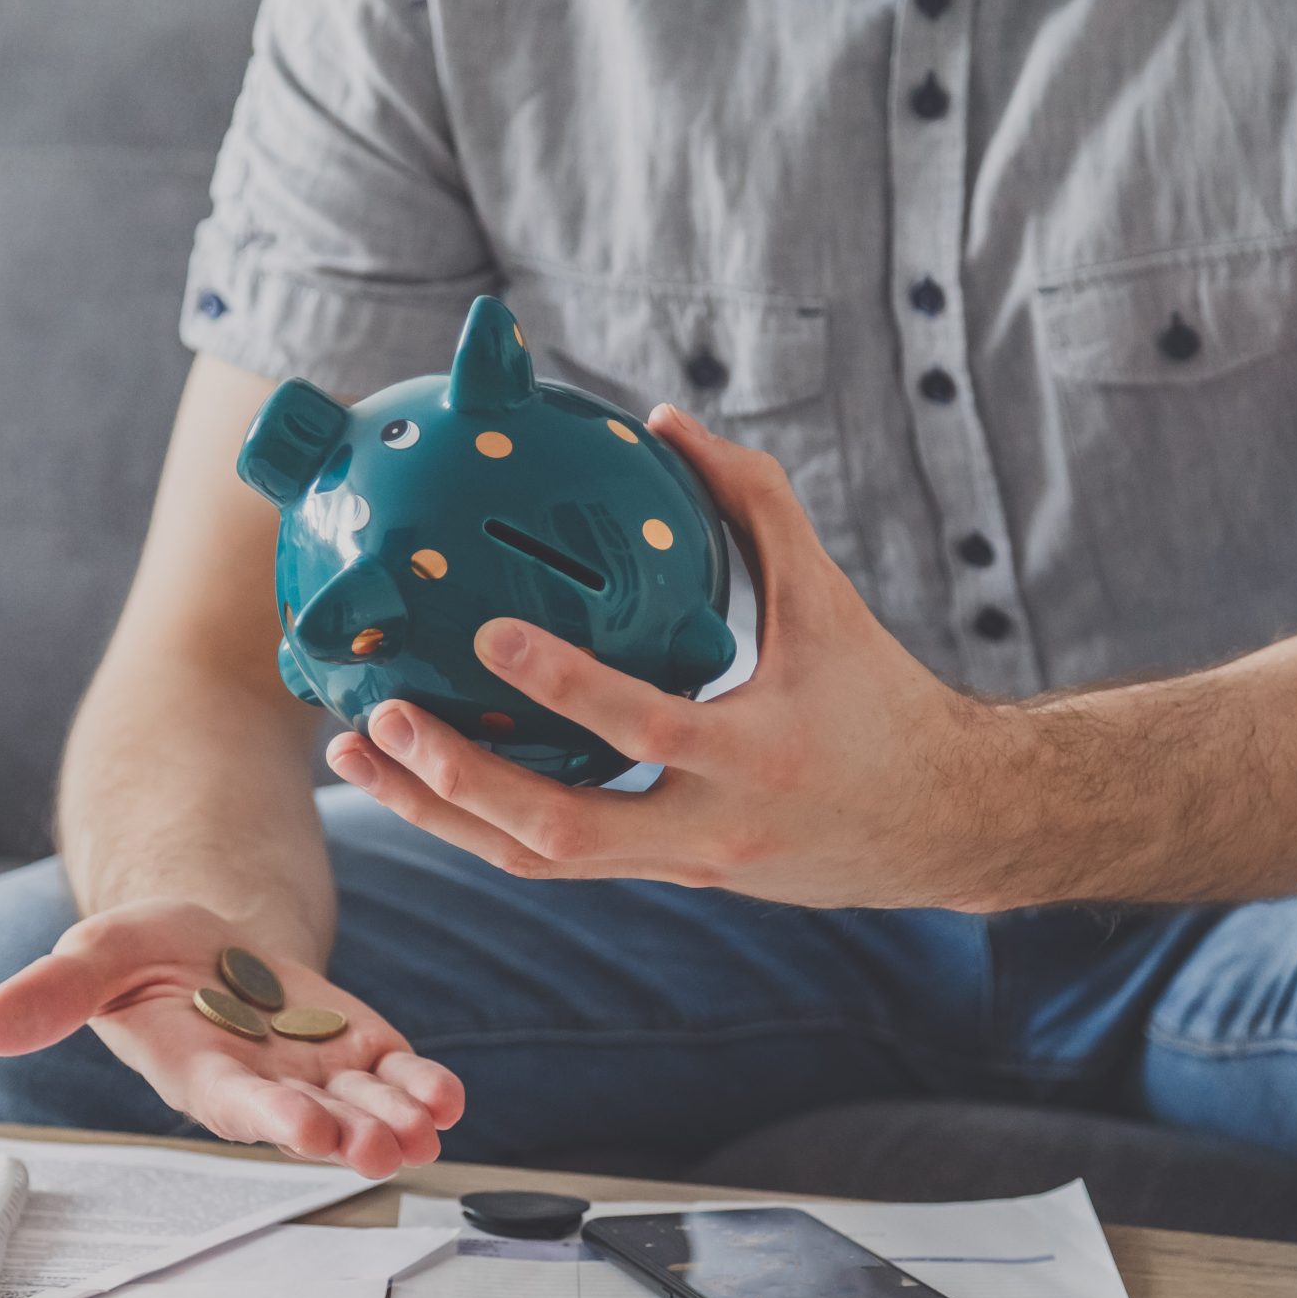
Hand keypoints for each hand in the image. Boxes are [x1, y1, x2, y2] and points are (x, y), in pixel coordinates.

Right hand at [0, 899, 464, 1177]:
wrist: (201, 939)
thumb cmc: (139, 958)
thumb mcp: (92, 956)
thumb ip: (50, 995)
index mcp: (198, 1072)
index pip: (235, 1103)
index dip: (271, 1117)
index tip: (306, 1129)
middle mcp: (264, 1087)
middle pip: (312, 1119)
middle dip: (349, 1132)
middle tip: (383, 1146)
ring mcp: (318, 1074)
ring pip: (364, 1106)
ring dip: (398, 1119)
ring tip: (431, 1124)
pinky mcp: (359, 1049)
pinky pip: (396, 1076)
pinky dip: (423, 1086)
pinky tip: (447, 1095)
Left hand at [324, 404, 1005, 909]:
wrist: (940, 828)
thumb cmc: (885, 703)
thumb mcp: (830, 601)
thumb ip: (754, 506)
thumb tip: (666, 421)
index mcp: (756, 754)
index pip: (645, 726)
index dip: (564, 687)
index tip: (489, 633)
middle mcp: (709, 828)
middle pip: (558, 833)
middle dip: (456, 783)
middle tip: (378, 720)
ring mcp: (679, 866)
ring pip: (536, 862)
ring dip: (437, 814)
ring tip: (356, 756)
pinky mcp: (661, 877)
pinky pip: (554, 858)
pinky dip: (479, 821)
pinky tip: (418, 775)